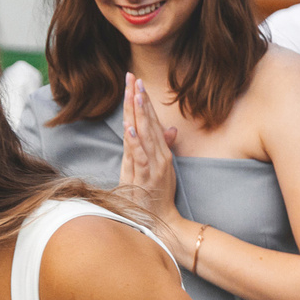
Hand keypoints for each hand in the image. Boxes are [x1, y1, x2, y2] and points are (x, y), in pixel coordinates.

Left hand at [116, 73, 181, 225]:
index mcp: (161, 152)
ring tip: (135, 94)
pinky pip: (140, 157)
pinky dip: (135, 142)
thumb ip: (162, 147)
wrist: (160, 221)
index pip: (152, 121)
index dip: (145, 101)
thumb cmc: (157, 196)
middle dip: (140, 100)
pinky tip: (130, 128)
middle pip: (149, 122)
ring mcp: (154, 166)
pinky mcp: (146, 178)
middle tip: (133, 78)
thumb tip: (169, 129)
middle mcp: (160, 156)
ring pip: (146, 135)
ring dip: (140, 114)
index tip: (137, 83)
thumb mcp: (159, 169)